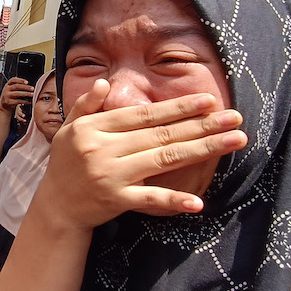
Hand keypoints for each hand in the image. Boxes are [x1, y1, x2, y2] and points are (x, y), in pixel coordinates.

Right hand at [0, 77, 33, 111]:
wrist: (4, 105)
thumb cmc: (10, 96)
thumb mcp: (11, 89)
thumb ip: (17, 85)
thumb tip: (27, 83)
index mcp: (7, 84)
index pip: (13, 80)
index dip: (20, 80)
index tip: (27, 82)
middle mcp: (6, 89)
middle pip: (16, 86)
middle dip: (25, 87)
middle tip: (32, 88)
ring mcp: (7, 95)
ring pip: (17, 93)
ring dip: (26, 94)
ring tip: (32, 94)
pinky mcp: (8, 102)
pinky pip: (18, 101)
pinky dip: (24, 101)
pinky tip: (29, 101)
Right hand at [35, 79, 247, 227]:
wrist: (55, 207)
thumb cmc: (66, 165)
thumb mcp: (71, 129)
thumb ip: (87, 105)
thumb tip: (104, 82)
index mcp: (96, 128)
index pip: (144, 114)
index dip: (178, 108)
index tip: (208, 101)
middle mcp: (105, 149)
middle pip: (162, 134)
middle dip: (202, 124)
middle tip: (235, 118)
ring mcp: (112, 175)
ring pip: (164, 159)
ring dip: (202, 150)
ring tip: (233, 141)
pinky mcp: (117, 200)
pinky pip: (150, 199)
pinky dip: (173, 200)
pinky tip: (198, 201)